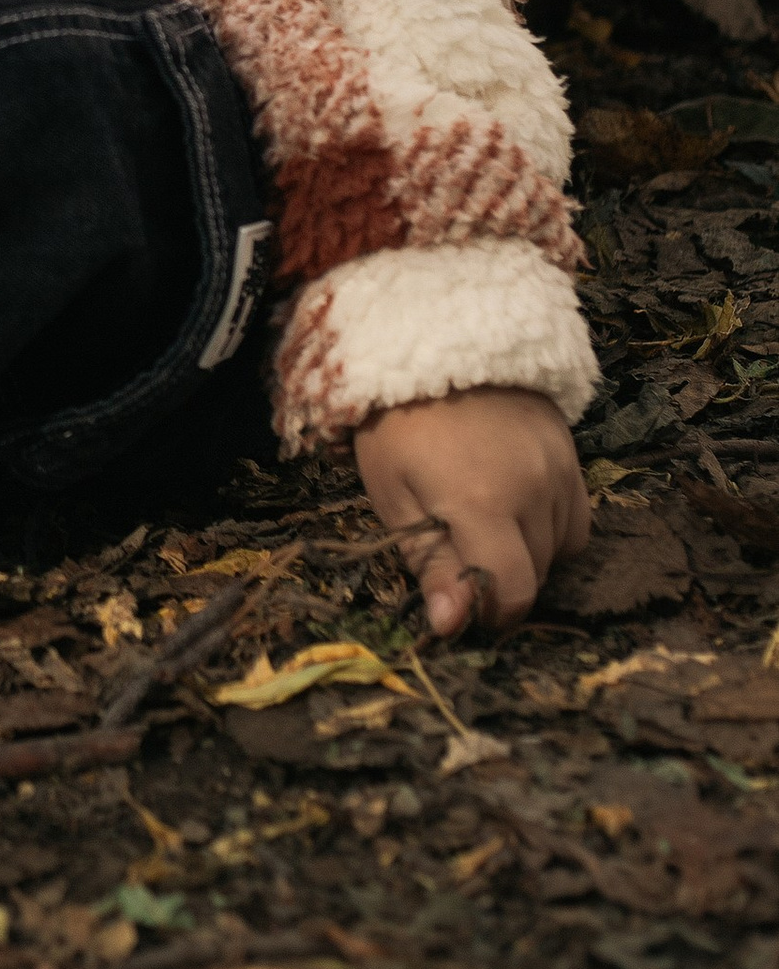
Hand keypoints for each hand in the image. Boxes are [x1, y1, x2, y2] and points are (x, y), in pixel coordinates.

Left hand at [355, 385, 590, 637]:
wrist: (432, 341)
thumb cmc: (397, 424)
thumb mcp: (393, 495)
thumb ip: (430, 564)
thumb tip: (453, 626)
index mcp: (483, 502)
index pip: (515, 593)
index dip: (491, 613)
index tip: (463, 604)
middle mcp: (534, 488)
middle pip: (536, 574)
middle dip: (500, 579)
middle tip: (457, 547)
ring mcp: (561, 468)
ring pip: (558, 550)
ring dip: (525, 553)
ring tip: (481, 519)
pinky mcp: (573, 454)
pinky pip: (575, 519)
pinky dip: (550, 528)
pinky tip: (515, 507)